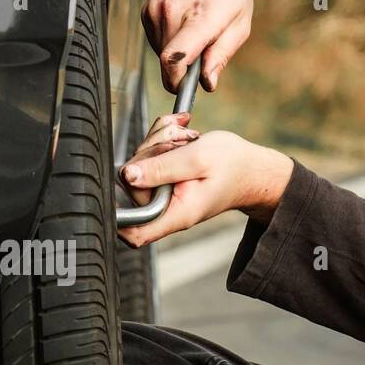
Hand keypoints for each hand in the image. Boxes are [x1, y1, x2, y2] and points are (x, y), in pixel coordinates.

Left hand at [118, 125, 293, 247]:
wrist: (251, 167)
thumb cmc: (233, 165)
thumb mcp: (198, 159)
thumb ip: (162, 168)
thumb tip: (127, 175)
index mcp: (176, 213)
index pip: (135, 233)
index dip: (117, 221)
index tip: (114, 194)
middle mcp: (166, 208)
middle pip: (133, 182)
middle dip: (150, 151)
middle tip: (178, 139)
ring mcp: (163, 194)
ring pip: (139, 164)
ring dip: (158, 140)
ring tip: (186, 136)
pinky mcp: (162, 180)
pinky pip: (148, 157)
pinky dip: (161, 138)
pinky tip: (181, 131)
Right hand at [142, 0, 256, 94]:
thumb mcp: (240, 23)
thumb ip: (222, 55)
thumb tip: (206, 83)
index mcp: (199, 16)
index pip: (174, 59)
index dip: (177, 82)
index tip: (185, 88)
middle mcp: (171, 11)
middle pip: (167, 62)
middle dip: (184, 68)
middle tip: (204, 51)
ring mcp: (155, 9)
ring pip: (160, 53)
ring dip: (177, 53)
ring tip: (196, 30)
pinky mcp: (146, 9)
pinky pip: (155, 40)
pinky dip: (169, 40)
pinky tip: (183, 22)